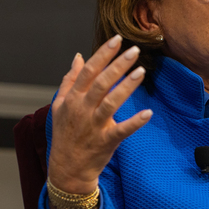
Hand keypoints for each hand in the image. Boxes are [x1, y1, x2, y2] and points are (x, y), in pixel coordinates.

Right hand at [48, 35, 152, 197]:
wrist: (67, 168)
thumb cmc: (65, 134)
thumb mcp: (60, 105)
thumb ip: (70, 80)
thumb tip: (78, 57)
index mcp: (73, 98)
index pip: (88, 71)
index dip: (103, 54)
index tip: (117, 40)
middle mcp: (82, 110)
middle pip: (101, 83)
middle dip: (117, 65)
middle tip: (134, 50)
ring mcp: (93, 126)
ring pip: (110, 103)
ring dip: (126, 87)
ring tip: (141, 72)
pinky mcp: (105, 141)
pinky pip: (121, 130)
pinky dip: (134, 122)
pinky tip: (148, 113)